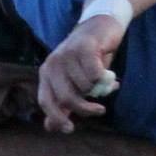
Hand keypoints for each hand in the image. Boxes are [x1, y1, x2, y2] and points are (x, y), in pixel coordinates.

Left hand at [36, 15, 125, 131]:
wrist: (101, 26)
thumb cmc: (88, 58)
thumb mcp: (74, 83)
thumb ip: (62, 103)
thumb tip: (50, 127)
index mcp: (47, 73)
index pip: (45, 101)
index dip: (57, 118)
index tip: (71, 129)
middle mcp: (53, 63)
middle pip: (66, 98)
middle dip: (85, 109)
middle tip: (100, 110)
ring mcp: (67, 54)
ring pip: (85, 87)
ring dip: (100, 89)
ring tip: (107, 81)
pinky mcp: (84, 47)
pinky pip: (96, 75)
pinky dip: (106, 79)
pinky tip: (110, 75)